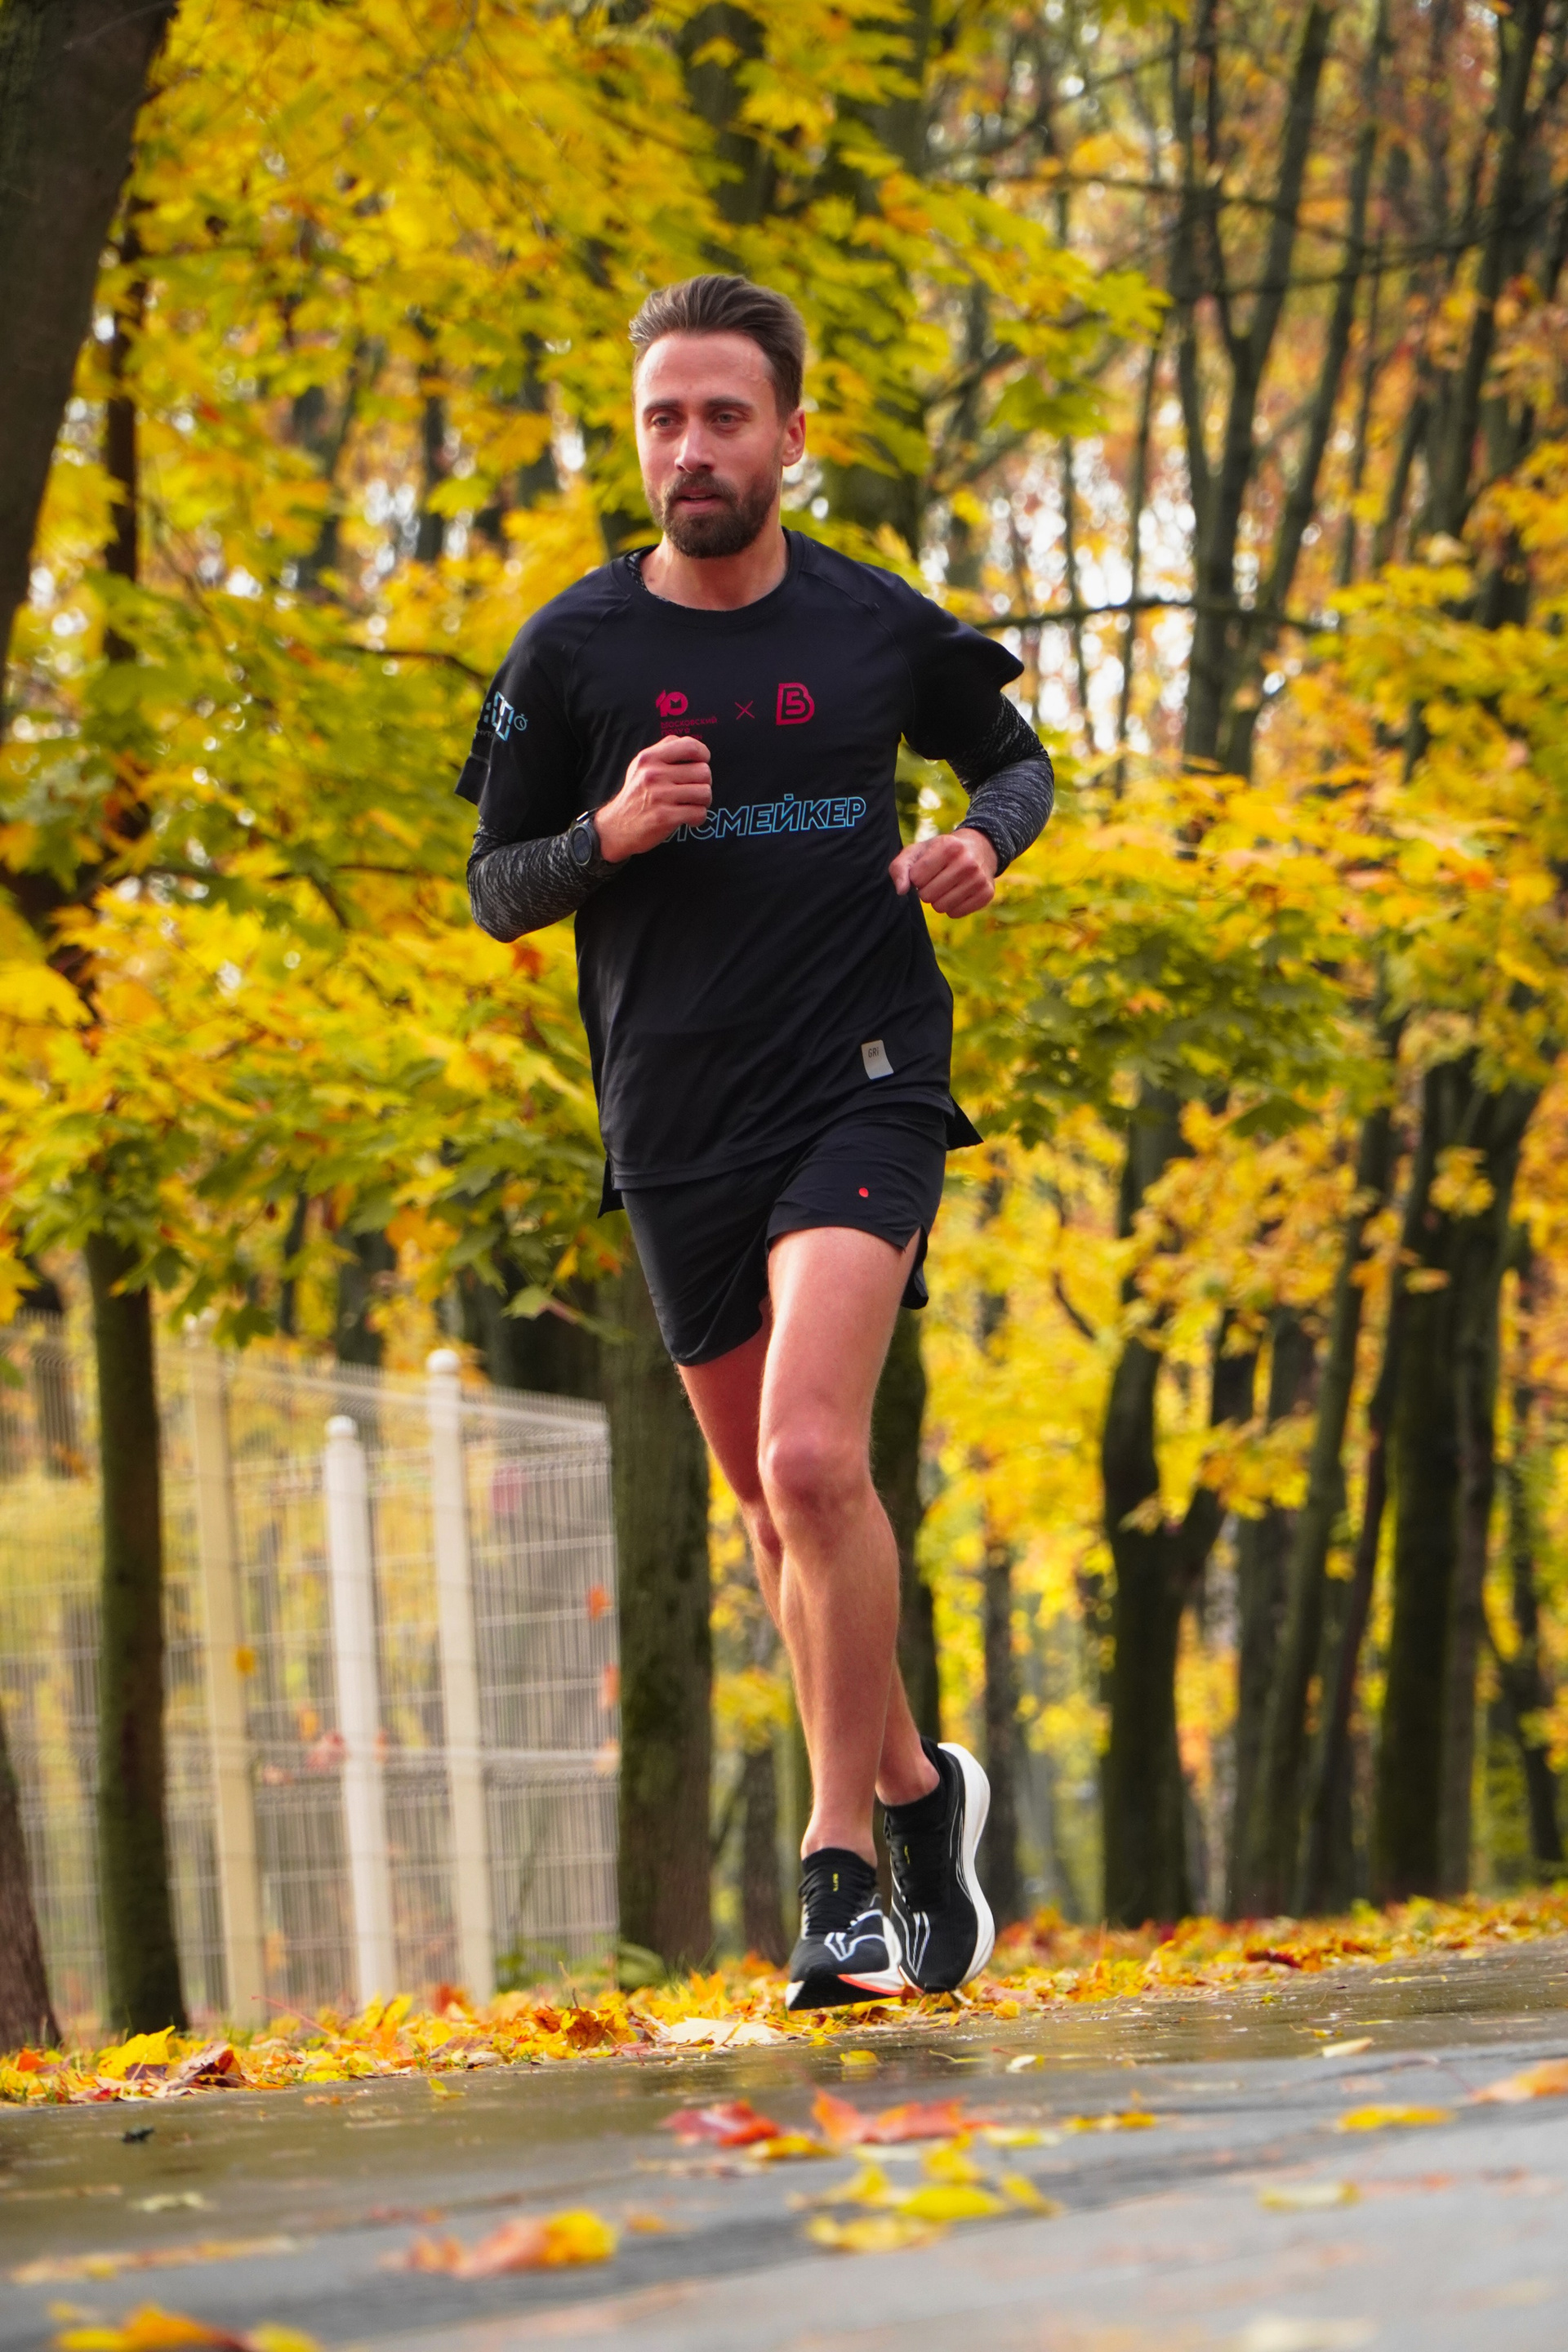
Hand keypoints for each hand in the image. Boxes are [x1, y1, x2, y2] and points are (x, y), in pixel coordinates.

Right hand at [596, 735, 711, 861]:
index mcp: (649, 758)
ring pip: (705, 792)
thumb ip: (663, 753)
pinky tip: (689, 819)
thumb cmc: (635, 796)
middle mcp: (654, 774)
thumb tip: (693, 747)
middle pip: (703, 771)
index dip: (703, 754)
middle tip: (695, 791)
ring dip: (703, 802)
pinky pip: (699, 813)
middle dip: (705, 783)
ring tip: (692, 805)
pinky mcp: (665, 817)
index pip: (689, 746)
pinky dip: (698, 818)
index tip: (702, 763)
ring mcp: (659, 796)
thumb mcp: (640, 767)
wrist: (616, 828)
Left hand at [888, 827, 997, 916]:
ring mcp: (979, 879)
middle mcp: (967, 862)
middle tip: (936, 879)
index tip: (925, 869)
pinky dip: (951, 907)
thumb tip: (901, 891)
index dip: (916, 877)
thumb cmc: (940, 852)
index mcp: (949, 846)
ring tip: (946, 886)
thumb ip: (900, 868)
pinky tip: (957, 892)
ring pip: (941, 907)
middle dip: (926, 890)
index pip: (916, 878)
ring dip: (938, 900)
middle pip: (927, 896)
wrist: (979, 848)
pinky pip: (955, 913)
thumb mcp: (918, 851)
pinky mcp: (986, 894)